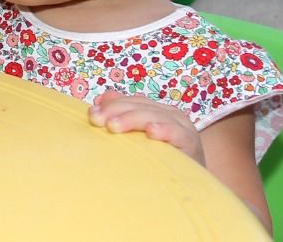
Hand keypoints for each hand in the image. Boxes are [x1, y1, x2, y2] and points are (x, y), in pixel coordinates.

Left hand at [89, 92, 204, 163]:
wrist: (191, 184)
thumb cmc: (161, 159)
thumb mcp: (139, 137)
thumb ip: (123, 116)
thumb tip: (101, 98)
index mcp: (157, 109)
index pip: (131, 102)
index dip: (110, 105)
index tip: (91, 114)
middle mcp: (169, 114)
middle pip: (139, 107)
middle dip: (115, 111)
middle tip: (97, 120)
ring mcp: (181, 126)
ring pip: (154, 116)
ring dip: (132, 119)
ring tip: (113, 126)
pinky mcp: (191, 142)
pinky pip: (177, 133)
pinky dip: (164, 130)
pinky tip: (151, 132)